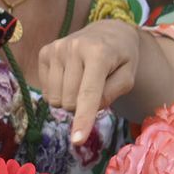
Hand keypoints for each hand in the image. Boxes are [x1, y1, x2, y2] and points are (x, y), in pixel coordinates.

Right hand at [37, 19, 142, 144]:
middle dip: (81, 106)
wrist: (107, 33)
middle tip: (94, 88)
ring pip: (55, 99)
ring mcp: (56, 49)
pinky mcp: (45, 52)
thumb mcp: (128, 76)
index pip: (88, 94)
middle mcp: (74, 47)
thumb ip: (112, 93)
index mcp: (99, 53)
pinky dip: (58, 92)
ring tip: (82, 81)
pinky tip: (70, 76)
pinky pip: (46, 91)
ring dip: (69, 100)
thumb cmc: (121, 58)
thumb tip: (88, 109)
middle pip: (70, 102)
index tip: (77, 140)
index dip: (83, 119)